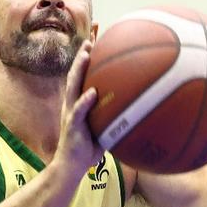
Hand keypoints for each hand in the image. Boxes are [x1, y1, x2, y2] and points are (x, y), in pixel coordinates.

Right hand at [55, 40, 103, 177]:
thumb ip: (114, 118)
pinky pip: (79, 111)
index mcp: (77, 104)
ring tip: (86, 55)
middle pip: (75, 75)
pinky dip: (85, 101)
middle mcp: (71, 104)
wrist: (70, 167)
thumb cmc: (87, 151)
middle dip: (81, 56)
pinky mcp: (71, 126)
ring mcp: (70, 113)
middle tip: (90, 39)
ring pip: (73, 87)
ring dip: (79, 70)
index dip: (86, 60)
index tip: (94, 43)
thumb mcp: (103, 131)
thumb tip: (137, 112)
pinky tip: (92, 92)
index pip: (81, 77)